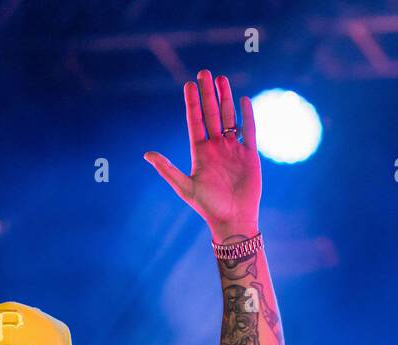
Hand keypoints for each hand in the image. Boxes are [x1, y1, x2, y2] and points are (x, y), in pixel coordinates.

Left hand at [144, 69, 260, 242]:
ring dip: (225, 99)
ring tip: (222, 79)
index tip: (188, 84)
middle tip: (204, 72)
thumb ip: (167, 169)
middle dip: (208, 94)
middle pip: (211, 114)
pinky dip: (247, 115)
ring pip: (229, 117)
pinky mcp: (250, 154)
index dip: (192, 103)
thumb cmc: (207, 206)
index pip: (195, 121)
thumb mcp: (184, 187)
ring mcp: (233, 149)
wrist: (233, 219)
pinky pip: (249, 130)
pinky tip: (243, 99)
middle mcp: (216, 147)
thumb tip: (147, 154)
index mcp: (200, 152)